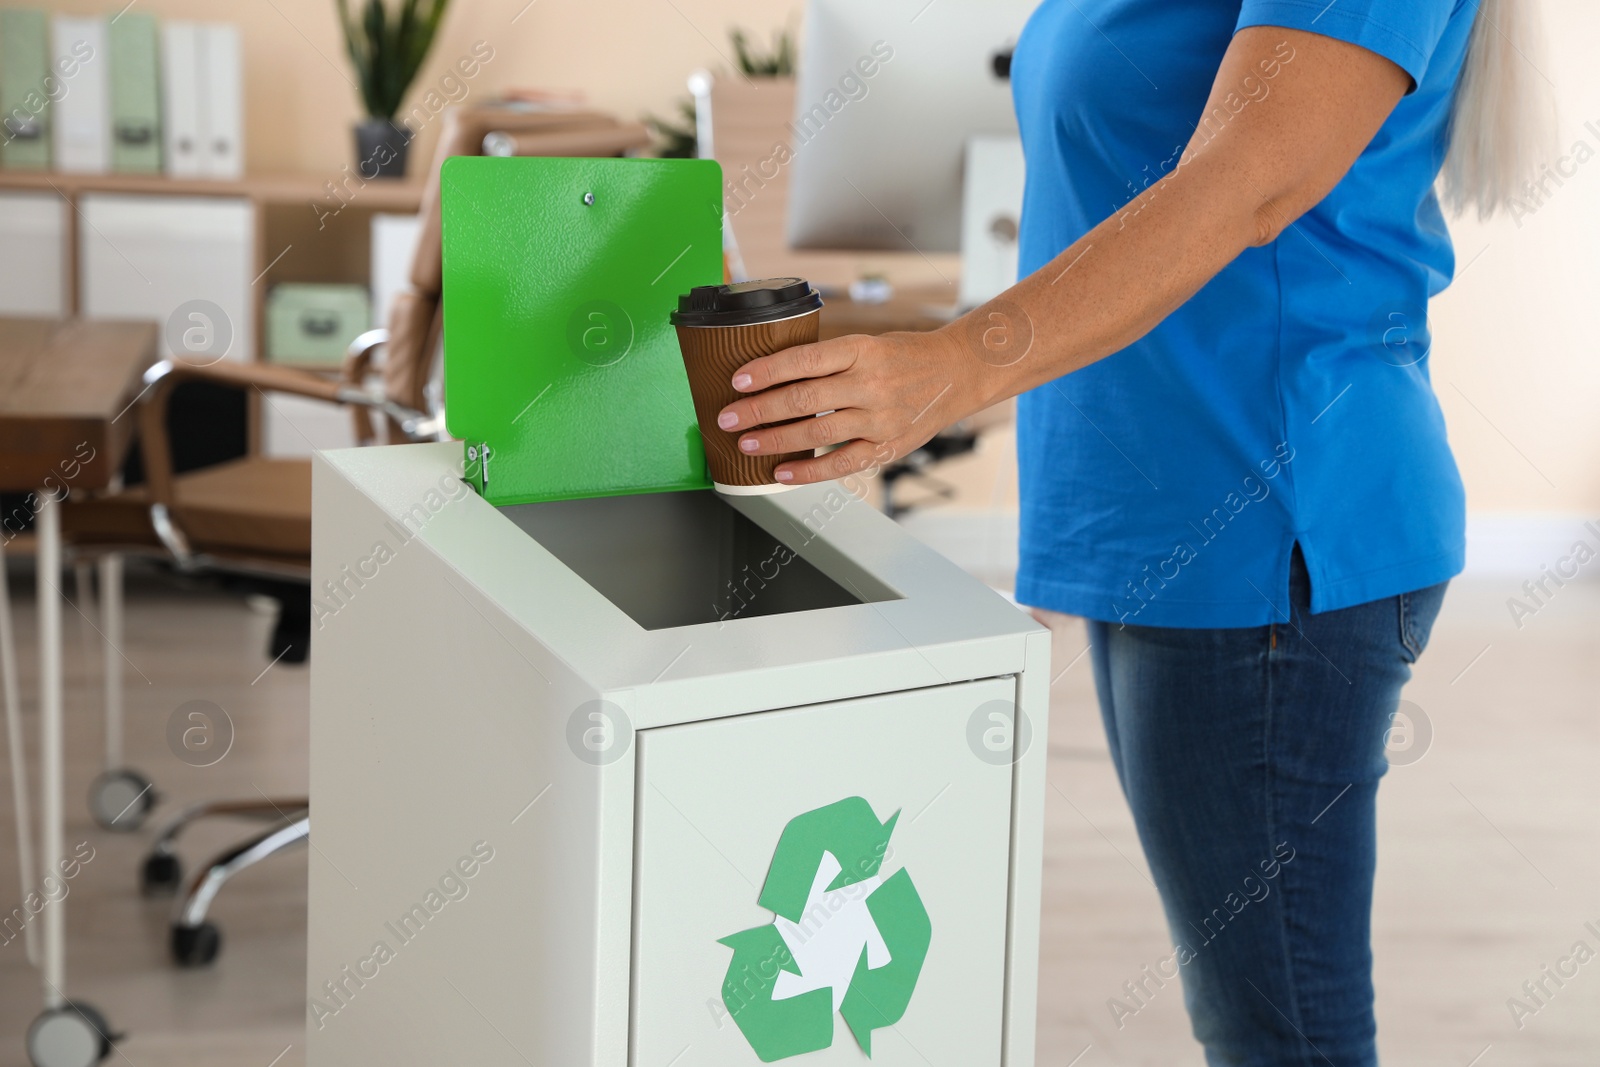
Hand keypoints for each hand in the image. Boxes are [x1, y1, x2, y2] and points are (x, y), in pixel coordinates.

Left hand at [714, 326, 994, 485]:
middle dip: (758, 410)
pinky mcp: (888, 446)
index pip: (803, 360)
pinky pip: (842, 464)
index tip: (738, 380)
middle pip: (803, 399)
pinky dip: (809, 471)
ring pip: (817, 432)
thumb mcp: (868, 343)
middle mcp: (870, 383)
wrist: (958, 372)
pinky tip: (782, 472)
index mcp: (861, 349)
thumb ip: (829, 361)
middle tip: (728, 417)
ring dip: (776, 440)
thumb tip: (774, 378)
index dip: (766, 371)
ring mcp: (880, 418)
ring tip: (746, 444)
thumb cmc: (906, 356)